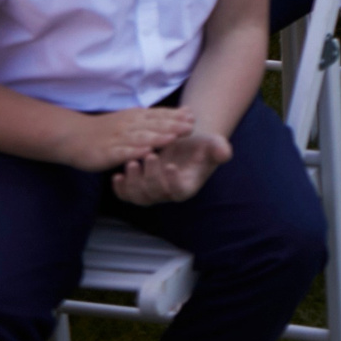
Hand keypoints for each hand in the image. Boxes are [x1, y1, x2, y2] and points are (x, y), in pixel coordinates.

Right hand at [58, 107, 194, 172]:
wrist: (74, 136)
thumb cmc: (108, 130)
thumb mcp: (133, 119)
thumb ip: (156, 117)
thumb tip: (184, 112)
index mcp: (135, 117)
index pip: (159, 115)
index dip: (176, 116)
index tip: (194, 116)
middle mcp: (128, 125)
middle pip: (153, 125)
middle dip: (172, 125)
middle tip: (191, 126)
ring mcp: (117, 139)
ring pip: (139, 138)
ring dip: (156, 137)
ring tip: (172, 138)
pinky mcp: (107, 153)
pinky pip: (122, 153)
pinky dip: (133, 153)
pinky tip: (144, 154)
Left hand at [111, 131, 230, 204]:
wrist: (185, 143)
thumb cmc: (201, 145)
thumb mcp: (214, 143)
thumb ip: (220, 148)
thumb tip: (224, 153)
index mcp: (187, 186)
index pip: (179, 191)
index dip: (173, 182)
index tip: (171, 165)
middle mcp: (168, 193)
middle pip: (156, 193)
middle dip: (151, 177)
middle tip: (149, 156)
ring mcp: (152, 192)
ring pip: (139, 197)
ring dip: (133, 183)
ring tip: (131, 163)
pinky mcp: (138, 187)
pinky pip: (126, 195)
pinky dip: (120, 189)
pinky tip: (116, 175)